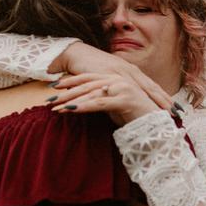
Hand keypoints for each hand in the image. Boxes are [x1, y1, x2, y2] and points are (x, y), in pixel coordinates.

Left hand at [47, 72, 161, 125]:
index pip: (89, 77)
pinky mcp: (125, 99)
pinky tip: (69, 110)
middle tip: (48, 99)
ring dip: (71, 100)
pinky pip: (99, 102)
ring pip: (91, 92)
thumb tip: (86, 101)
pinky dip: (83, 106)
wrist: (157, 127)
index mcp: (117, 78)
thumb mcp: (115, 107)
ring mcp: (123, 87)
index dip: (71, 81)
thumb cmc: (136, 118)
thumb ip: (103, 100)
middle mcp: (120, 79)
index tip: (54, 88)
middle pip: (87, 84)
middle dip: (66, 92)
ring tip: (54, 108)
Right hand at [54, 43, 173, 110]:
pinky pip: (125, 87)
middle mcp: (129, 70)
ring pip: (143, 88)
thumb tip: (126, 103)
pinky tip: (142, 104)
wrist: (74, 54)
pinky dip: (136, 96)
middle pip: (152, 87)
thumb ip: (119, 89)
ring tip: (168, 111)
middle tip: (179, 112)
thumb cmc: (91, 68)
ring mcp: (120, 71)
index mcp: (131, 72)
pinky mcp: (109, 73)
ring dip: (156, 99)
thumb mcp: (109, 79)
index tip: (177, 108)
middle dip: (166, 100)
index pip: (151, 86)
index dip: (164, 98)